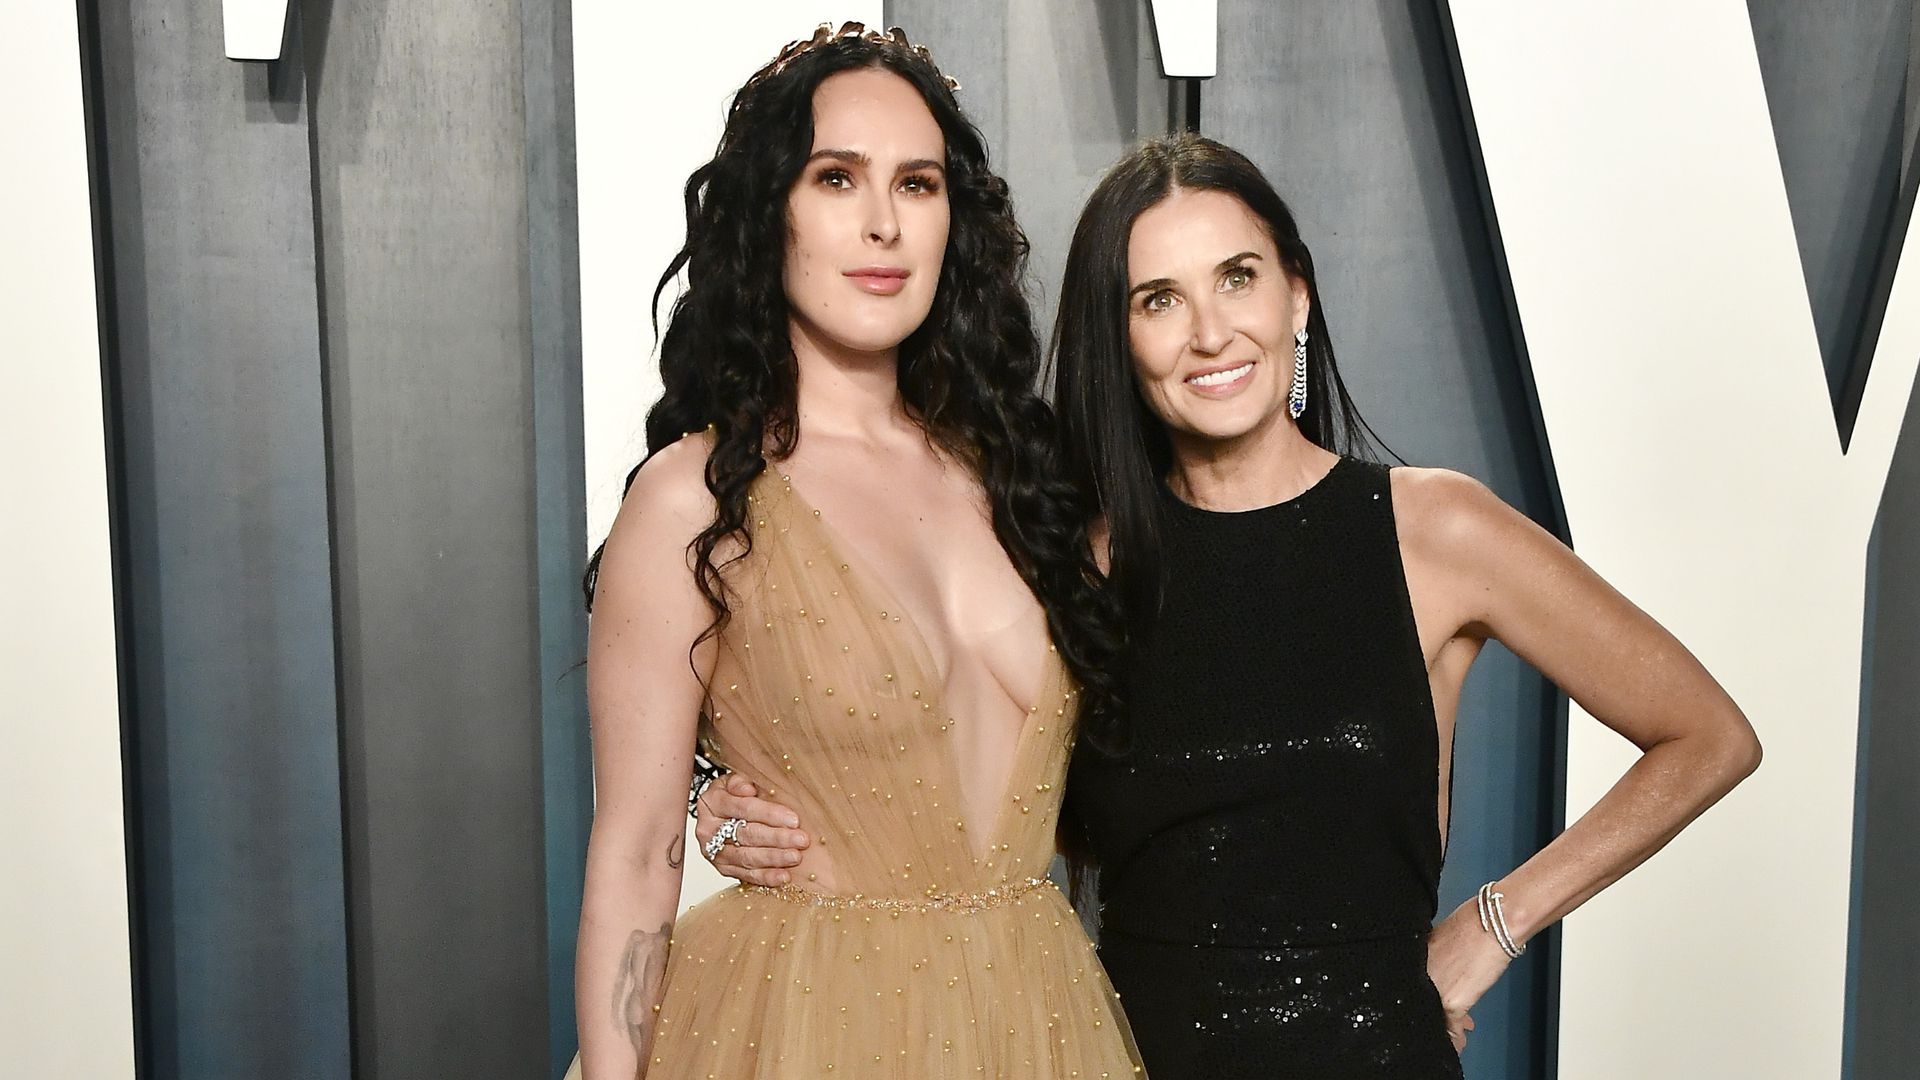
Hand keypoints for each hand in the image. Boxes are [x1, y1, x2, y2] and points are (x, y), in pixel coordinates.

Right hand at [692, 773, 809, 886]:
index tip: (794, 819)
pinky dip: (766, 877)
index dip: (770, 814)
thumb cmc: (734, 794)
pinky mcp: (722, 868)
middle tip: (801, 840)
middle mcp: (708, 829)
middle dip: (777, 838)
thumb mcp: (735, 780)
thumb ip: (741, 781)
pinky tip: (783, 876)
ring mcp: (713, 851)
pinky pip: (745, 875)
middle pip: (746, 834)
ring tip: (795, 857)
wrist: (720, 813)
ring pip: (746, 857)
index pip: (744, 808)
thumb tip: (748, 788)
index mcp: (711, 802)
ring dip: (773, 858)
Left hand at [1425, 897, 1512, 1053]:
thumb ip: (1435, 960)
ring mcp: (1433, 989)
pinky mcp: (1451, 1001)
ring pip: (1434, 1016)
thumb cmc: (1474, 925)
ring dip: (1444, 1026)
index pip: (1412, 987)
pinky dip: (1455, 1036)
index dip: (1421, 1001)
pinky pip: (1450, 1026)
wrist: (1492, 924)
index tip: (1429, 1006)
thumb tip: (1442, 973)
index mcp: (1414, 957)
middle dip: (1432, 1014)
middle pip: (1421, 1003)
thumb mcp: (1442, 941)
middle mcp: (1419, 974)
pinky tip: (1459, 1041)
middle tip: (1444, 1022)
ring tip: (1455, 1032)